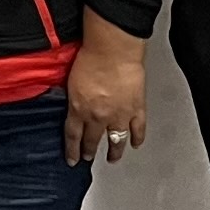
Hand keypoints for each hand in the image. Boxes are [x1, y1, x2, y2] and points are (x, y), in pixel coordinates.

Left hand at [65, 17, 151, 168]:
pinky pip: (138, 129)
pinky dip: (137, 138)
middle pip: (93, 140)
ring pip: (116, 141)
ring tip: (112, 158)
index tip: (72, 159)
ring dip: (114, 152)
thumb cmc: (90, 57)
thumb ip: (73, 99)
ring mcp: (119, 115)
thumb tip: (72, 106)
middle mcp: (98, 117)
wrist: (113, 49)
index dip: (72, 150)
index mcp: (79, 109)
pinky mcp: (136, 109)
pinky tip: (135, 143)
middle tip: (88, 157)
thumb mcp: (71, 81)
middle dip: (89, 151)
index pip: (73, 136)